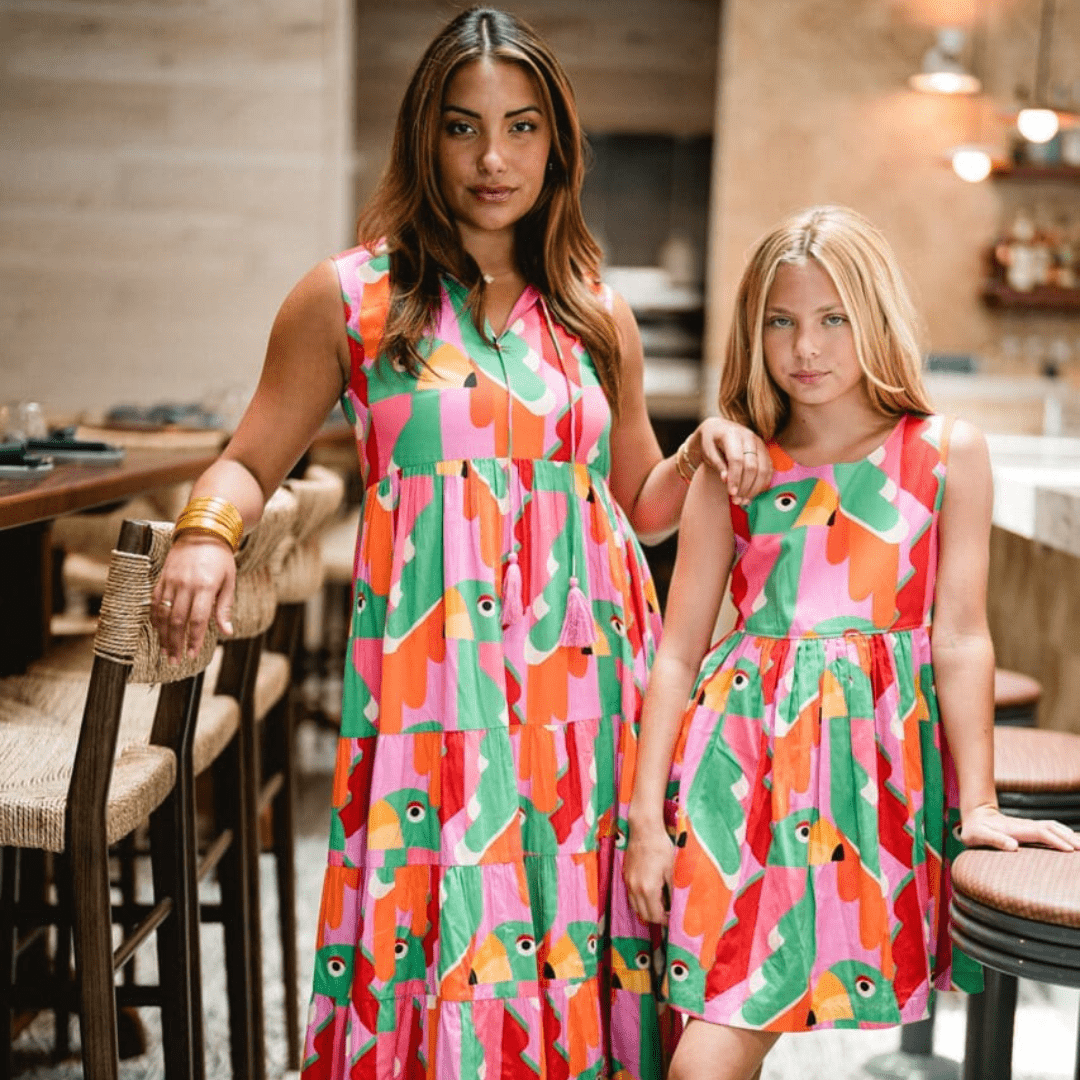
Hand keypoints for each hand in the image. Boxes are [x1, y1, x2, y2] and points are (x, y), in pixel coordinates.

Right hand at [151, 533, 236, 660]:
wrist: (202, 532)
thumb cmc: (220, 558)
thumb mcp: (229, 581)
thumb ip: (224, 608)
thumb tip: (227, 631)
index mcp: (206, 587)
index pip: (198, 620)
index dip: (194, 639)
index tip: (193, 654)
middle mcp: (186, 585)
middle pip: (177, 621)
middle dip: (175, 643)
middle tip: (175, 660)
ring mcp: (172, 581)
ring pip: (163, 614)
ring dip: (163, 635)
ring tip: (165, 651)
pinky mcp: (162, 578)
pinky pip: (155, 602)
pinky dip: (155, 618)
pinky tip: (158, 631)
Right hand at [623, 818, 675, 925]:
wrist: (644, 830)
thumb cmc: (661, 848)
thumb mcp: (671, 870)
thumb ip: (671, 891)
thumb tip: (673, 905)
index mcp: (648, 889)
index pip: (654, 915)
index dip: (664, 920)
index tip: (671, 918)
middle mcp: (635, 889)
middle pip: (643, 914)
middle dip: (655, 917)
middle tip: (666, 913)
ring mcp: (628, 882)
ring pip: (635, 906)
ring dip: (646, 909)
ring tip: (657, 904)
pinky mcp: (625, 875)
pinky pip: (631, 895)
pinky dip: (639, 899)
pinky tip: (648, 892)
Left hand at [693, 417, 771, 505]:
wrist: (719, 428)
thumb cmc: (711, 441)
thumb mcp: (708, 451)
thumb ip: (717, 464)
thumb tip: (725, 479)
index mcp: (732, 434)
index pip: (736, 459)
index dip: (735, 478)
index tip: (731, 493)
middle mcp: (749, 436)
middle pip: (752, 466)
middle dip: (745, 486)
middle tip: (737, 501)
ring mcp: (759, 443)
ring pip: (763, 469)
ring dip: (755, 488)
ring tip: (744, 501)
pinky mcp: (764, 450)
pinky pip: (769, 469)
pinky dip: (762, 483)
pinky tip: (753, 494)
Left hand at [960, 803, 1079, 851]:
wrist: (976, 816)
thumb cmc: (975, 829)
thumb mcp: (978, 835)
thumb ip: (994, 840)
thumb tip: (1013, 846)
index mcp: (1016, 829)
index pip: (1041, 833)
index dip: (1056, 840)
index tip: (1070, 850)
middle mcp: (1026, 826)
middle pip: (1053, 829)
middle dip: (1070, 838)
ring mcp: (1029, 826)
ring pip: (1054, 827)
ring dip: (1070, 834)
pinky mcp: (1030, 829)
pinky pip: (1051, 829)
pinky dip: (1065, 833)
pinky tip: (1073, 839)